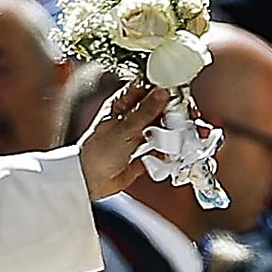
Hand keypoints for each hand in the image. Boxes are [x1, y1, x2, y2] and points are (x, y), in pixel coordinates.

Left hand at [78, 82, 169, 198]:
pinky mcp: (139, 155)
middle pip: (155, 110)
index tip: (177, 95)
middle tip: (182, 120)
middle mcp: (127, 119)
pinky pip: (157, 150)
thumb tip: (162, 92)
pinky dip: (164, 152)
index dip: (161, 90)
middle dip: (170, 115)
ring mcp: (134, 137)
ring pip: (158, 129)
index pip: (144, 90)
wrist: (89, 182)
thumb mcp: (125, 129)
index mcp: (119, 106)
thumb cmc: (96, 153)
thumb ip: (146, 111)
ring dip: (169, 134)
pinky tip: (166, 155)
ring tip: (175, 138)